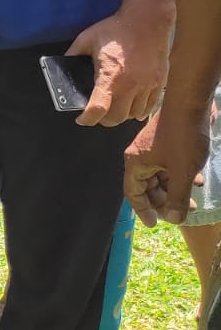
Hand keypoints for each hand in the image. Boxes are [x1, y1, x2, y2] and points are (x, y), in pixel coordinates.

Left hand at [66, 0, 173, 126]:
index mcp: (110, 77)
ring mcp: (148, 85)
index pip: (98, 109)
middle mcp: (131, 86)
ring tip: (115, 106)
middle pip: (116, 118)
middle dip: (103, 119)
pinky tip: (132, 104)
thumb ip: (73, 55)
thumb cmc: (116, 28)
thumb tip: (62, 66)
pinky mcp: (160, 82)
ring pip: (133, 115)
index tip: (81, 118)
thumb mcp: (87, 39)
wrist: (148, 19)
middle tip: (97, 112)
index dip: (87, 119)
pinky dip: (139, 110)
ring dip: (122, 114)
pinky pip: (150, 107)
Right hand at [125, 107, 206, 225]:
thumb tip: (173, 219)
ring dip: (174, 189)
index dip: (143, 210)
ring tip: (193, 199)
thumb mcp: (182, 172)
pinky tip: (196, 181)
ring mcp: (152, 150)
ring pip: (160, 176)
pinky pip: (168, 166)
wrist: (190, 104)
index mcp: (136, 164)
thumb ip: (177, 198)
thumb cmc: (183, 138)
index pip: (133, 193)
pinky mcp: (164, 144)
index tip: (155, 224)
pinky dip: (179, 176)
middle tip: (180, 213)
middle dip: (164, 201)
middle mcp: (140, 157)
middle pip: (147, 186)